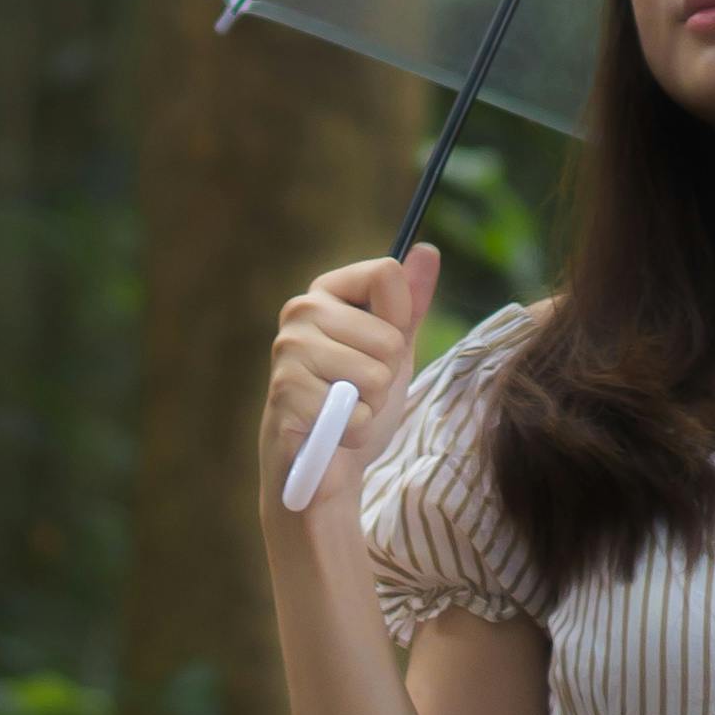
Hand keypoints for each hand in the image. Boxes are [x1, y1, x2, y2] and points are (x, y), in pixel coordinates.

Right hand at [262, 246, 440, 517]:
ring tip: (345, 409)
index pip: (387, 274)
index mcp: (325, 292)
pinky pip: (357, 412)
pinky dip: (355, 430)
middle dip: (386, 373)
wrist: (328, 464)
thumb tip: (427, 250)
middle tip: (359, 390)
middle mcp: (300, 312)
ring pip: (375, 374)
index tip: (379, 347)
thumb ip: (410, 302)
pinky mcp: (287, 394)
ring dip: (371, 404)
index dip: (399, 321)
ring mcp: (289, 352)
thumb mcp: (394, 349)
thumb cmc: (359, 401)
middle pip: (388, 335)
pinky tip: (332, 430)